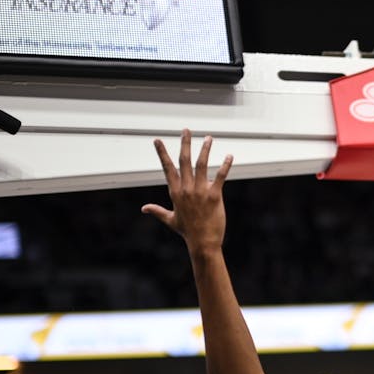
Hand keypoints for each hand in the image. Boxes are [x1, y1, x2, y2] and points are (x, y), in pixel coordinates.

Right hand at [142, 129, 233, 251]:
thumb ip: (157, 211)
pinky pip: (220, 176)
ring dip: (205, 150)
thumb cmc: (187, 232)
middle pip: (184, 161)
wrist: (203, 243)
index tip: (158, 140)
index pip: (167, 168)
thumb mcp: (170, 220)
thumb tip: (144, 208)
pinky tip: (230, 156)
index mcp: (175, 192)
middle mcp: (186, 189)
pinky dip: (226, 165)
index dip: (162, 153)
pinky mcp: (214, 195)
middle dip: (185, 144)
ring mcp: (200, 191)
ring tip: (209, 138)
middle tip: (186, 130)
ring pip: (202, 164)